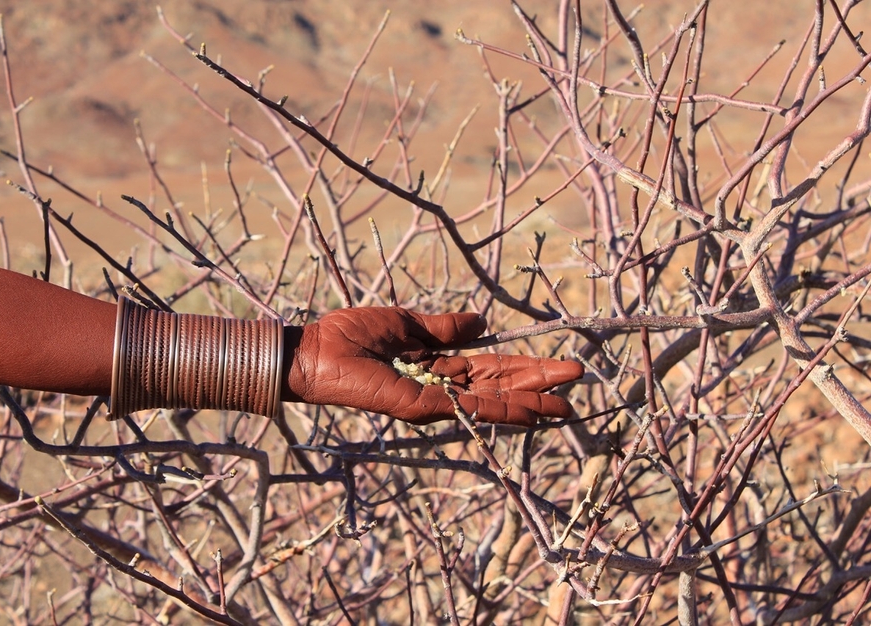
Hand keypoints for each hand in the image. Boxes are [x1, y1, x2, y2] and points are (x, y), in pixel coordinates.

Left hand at [282, 307, 582, 425]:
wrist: (316, 350)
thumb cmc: (352, 335)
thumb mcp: (408, 324)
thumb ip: (445, 328)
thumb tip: (482, 321)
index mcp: (437, 364)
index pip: (490, 369)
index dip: (524, 368)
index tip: (557, 365)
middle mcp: (441, 387)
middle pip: (500, 386)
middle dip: (538, 385)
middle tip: (577, 380)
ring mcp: (434, 401)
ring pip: (492, 402)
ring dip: (529, 402)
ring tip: (566, 402)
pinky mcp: (422, 408)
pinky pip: (468, 409)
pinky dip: (501, 410)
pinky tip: (529, 410)